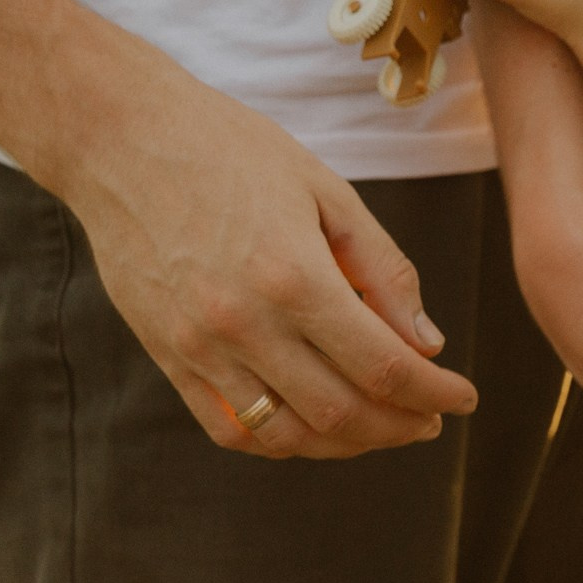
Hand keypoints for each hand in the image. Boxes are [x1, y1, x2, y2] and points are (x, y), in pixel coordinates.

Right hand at [54, 58, 478, 458]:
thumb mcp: (326, 191)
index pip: (384, 367)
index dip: (434, 394)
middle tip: (428, 418)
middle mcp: (244, 323)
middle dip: (400, 426)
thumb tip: (427, 344)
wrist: (119, 138)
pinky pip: (231, 430)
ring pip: (288, 436)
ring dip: (346, 445)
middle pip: (342, 413)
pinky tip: (313, 425)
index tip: (464, 398)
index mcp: (294, 276)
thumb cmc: (230, 150)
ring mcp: (200, 348)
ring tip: (378, 425)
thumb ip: (383, 269)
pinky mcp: (168, 357)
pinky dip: (281, 443)